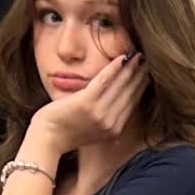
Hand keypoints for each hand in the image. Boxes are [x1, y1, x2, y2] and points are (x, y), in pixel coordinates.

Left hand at [27, 50, 147, 159]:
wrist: (47, 139)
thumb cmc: (65, 133)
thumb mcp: (92, 132)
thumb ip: (106, 124)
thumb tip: (117, 118)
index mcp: (114, 130)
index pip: (132, 103)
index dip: (141, 86)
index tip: (147, 72)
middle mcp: (109, 122)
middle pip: (130, 93)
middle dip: (140, 74)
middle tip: (148, 59)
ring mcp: (98, 113)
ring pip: (120, 85)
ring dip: (131, 68)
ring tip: (138, 55)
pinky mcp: (86, 103)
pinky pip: (104, 80)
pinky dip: (114, 68)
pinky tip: (122, 57)